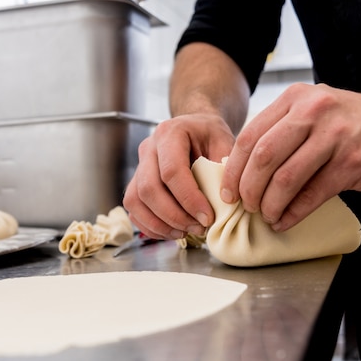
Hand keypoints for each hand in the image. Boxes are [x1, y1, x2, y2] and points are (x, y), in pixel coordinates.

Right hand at [123, 114, 235, 238]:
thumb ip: (225, 169)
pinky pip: (134, 209)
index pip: (172, 171)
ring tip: (186, 232)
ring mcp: (138, 165)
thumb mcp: (225, 142)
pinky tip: (172, 231)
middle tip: (199, 228)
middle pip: (149, 189)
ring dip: (160, 224)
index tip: (207, 217)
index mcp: (170, 133)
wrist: (194, 127)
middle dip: (174, 216)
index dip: (189, 199)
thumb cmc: (210, 135)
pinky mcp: (135, 182)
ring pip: (136, 201)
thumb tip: (225, 201)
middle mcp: (148, 148)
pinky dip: (150, 226)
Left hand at [221, 82, 360, 231]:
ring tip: (267, 215)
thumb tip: (244, 172)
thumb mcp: (313, 110)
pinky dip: (293, 213)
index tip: (228, 191)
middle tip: (246, 206)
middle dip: (248, 189)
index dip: (234, 169)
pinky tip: (286, 220)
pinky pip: (312, 194)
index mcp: (295, 99)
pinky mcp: (353, 162)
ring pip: (286, 178)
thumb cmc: (352, 121)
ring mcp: (335, 136)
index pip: (250, 136)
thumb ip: (281, 132)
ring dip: (270, 204)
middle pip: (263, 157)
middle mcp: (313, 112)